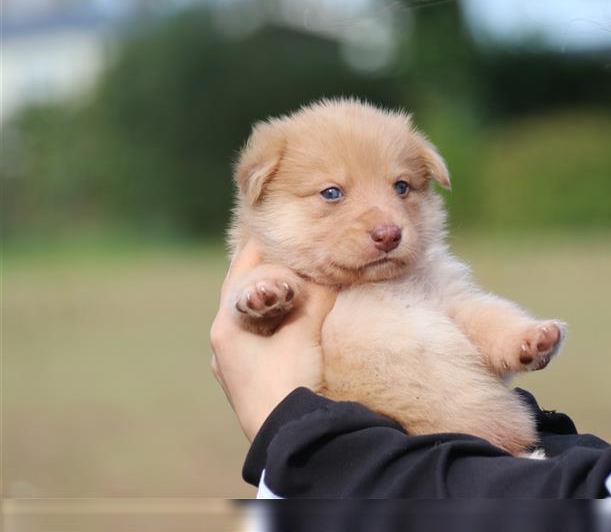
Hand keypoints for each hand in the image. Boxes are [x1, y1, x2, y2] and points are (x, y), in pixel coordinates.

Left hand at [210, 240, 336, 440]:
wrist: (288, 436)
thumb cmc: (290, 380)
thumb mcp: (305, 330)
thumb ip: (317, 294)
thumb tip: (334, 267)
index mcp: (226, 324)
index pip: (242, 270)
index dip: (261, 245)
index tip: (278, 226)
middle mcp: (222, 340)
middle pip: (243, 291)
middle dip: (266, 270)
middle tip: (288, 248)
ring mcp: (231, 362)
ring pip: (250, 315)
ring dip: (270, 297)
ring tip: (293, 278)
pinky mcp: (247, 377)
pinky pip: (257, 336)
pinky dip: (273, 319)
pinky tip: (290, 317)